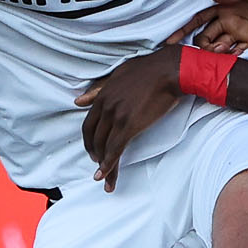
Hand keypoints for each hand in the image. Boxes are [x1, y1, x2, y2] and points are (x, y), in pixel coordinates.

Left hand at [74, 47, 186, 189]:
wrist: (169, 70)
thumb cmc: (148, 69)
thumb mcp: (118, 74)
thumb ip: (97, 90)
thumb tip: (78, 101)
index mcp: (102, 96)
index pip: (88, 125)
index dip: (89, 141)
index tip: (93, 150)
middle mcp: (106, 107)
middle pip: (94, 138)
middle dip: (95, 154)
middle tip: (99, 165)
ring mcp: (117, 117)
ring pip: (104, 147)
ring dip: (103, 166)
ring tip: (105, 178)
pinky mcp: (130, 125)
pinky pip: (116, 150)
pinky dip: (110, 166)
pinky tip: (108, 176)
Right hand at [181, 0, 247, 53]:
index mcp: (220, 7)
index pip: (197, 20)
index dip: (183, 30)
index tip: (170, 41)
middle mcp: (226, 21)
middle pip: (206, 39)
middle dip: (203, 48)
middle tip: (207, 51)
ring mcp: (240, 31)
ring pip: (222, 49)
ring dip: (219, 55)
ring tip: (221, 53)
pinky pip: (243, 51)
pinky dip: (238, 57)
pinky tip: (235, 59)